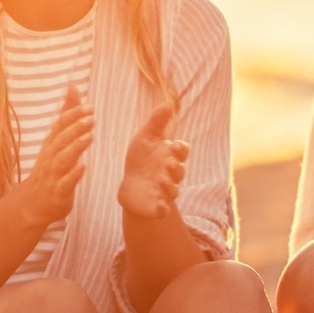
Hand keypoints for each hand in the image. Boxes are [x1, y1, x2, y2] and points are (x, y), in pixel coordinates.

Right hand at [14, 88, 95, 228]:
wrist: (33, 204)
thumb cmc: (49, 169)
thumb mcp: (57, 140)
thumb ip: (66, 115)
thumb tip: (73, 87)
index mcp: (51, 145)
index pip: (59, 126)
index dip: (72, 115)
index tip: (88, 106)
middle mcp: (50, 157)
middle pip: (61, 140)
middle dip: (75, 127)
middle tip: (91, 117)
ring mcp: (52, 176)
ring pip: (62, 159)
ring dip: (75, 147)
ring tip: (89, 136)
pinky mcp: (58, 193)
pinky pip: (65, 183)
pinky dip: (73, 175)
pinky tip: (83, 167)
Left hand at [116, 99, 188, 223]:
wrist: (131, 185)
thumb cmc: (141, 159)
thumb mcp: (146, 137)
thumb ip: (157, 121)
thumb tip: (168, 103)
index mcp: (171, 155)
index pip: (182, 151)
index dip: (181, 148)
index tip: (174, 145)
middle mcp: (171, 174)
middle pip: (180, 170)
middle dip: (176, 167)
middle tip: (168, 163)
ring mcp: (165, 190)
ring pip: (173, 190)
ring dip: (169, 186)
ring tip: (161, 181)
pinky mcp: (157, 206)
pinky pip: (164, 209)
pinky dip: (163, 209)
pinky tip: (159, 206)